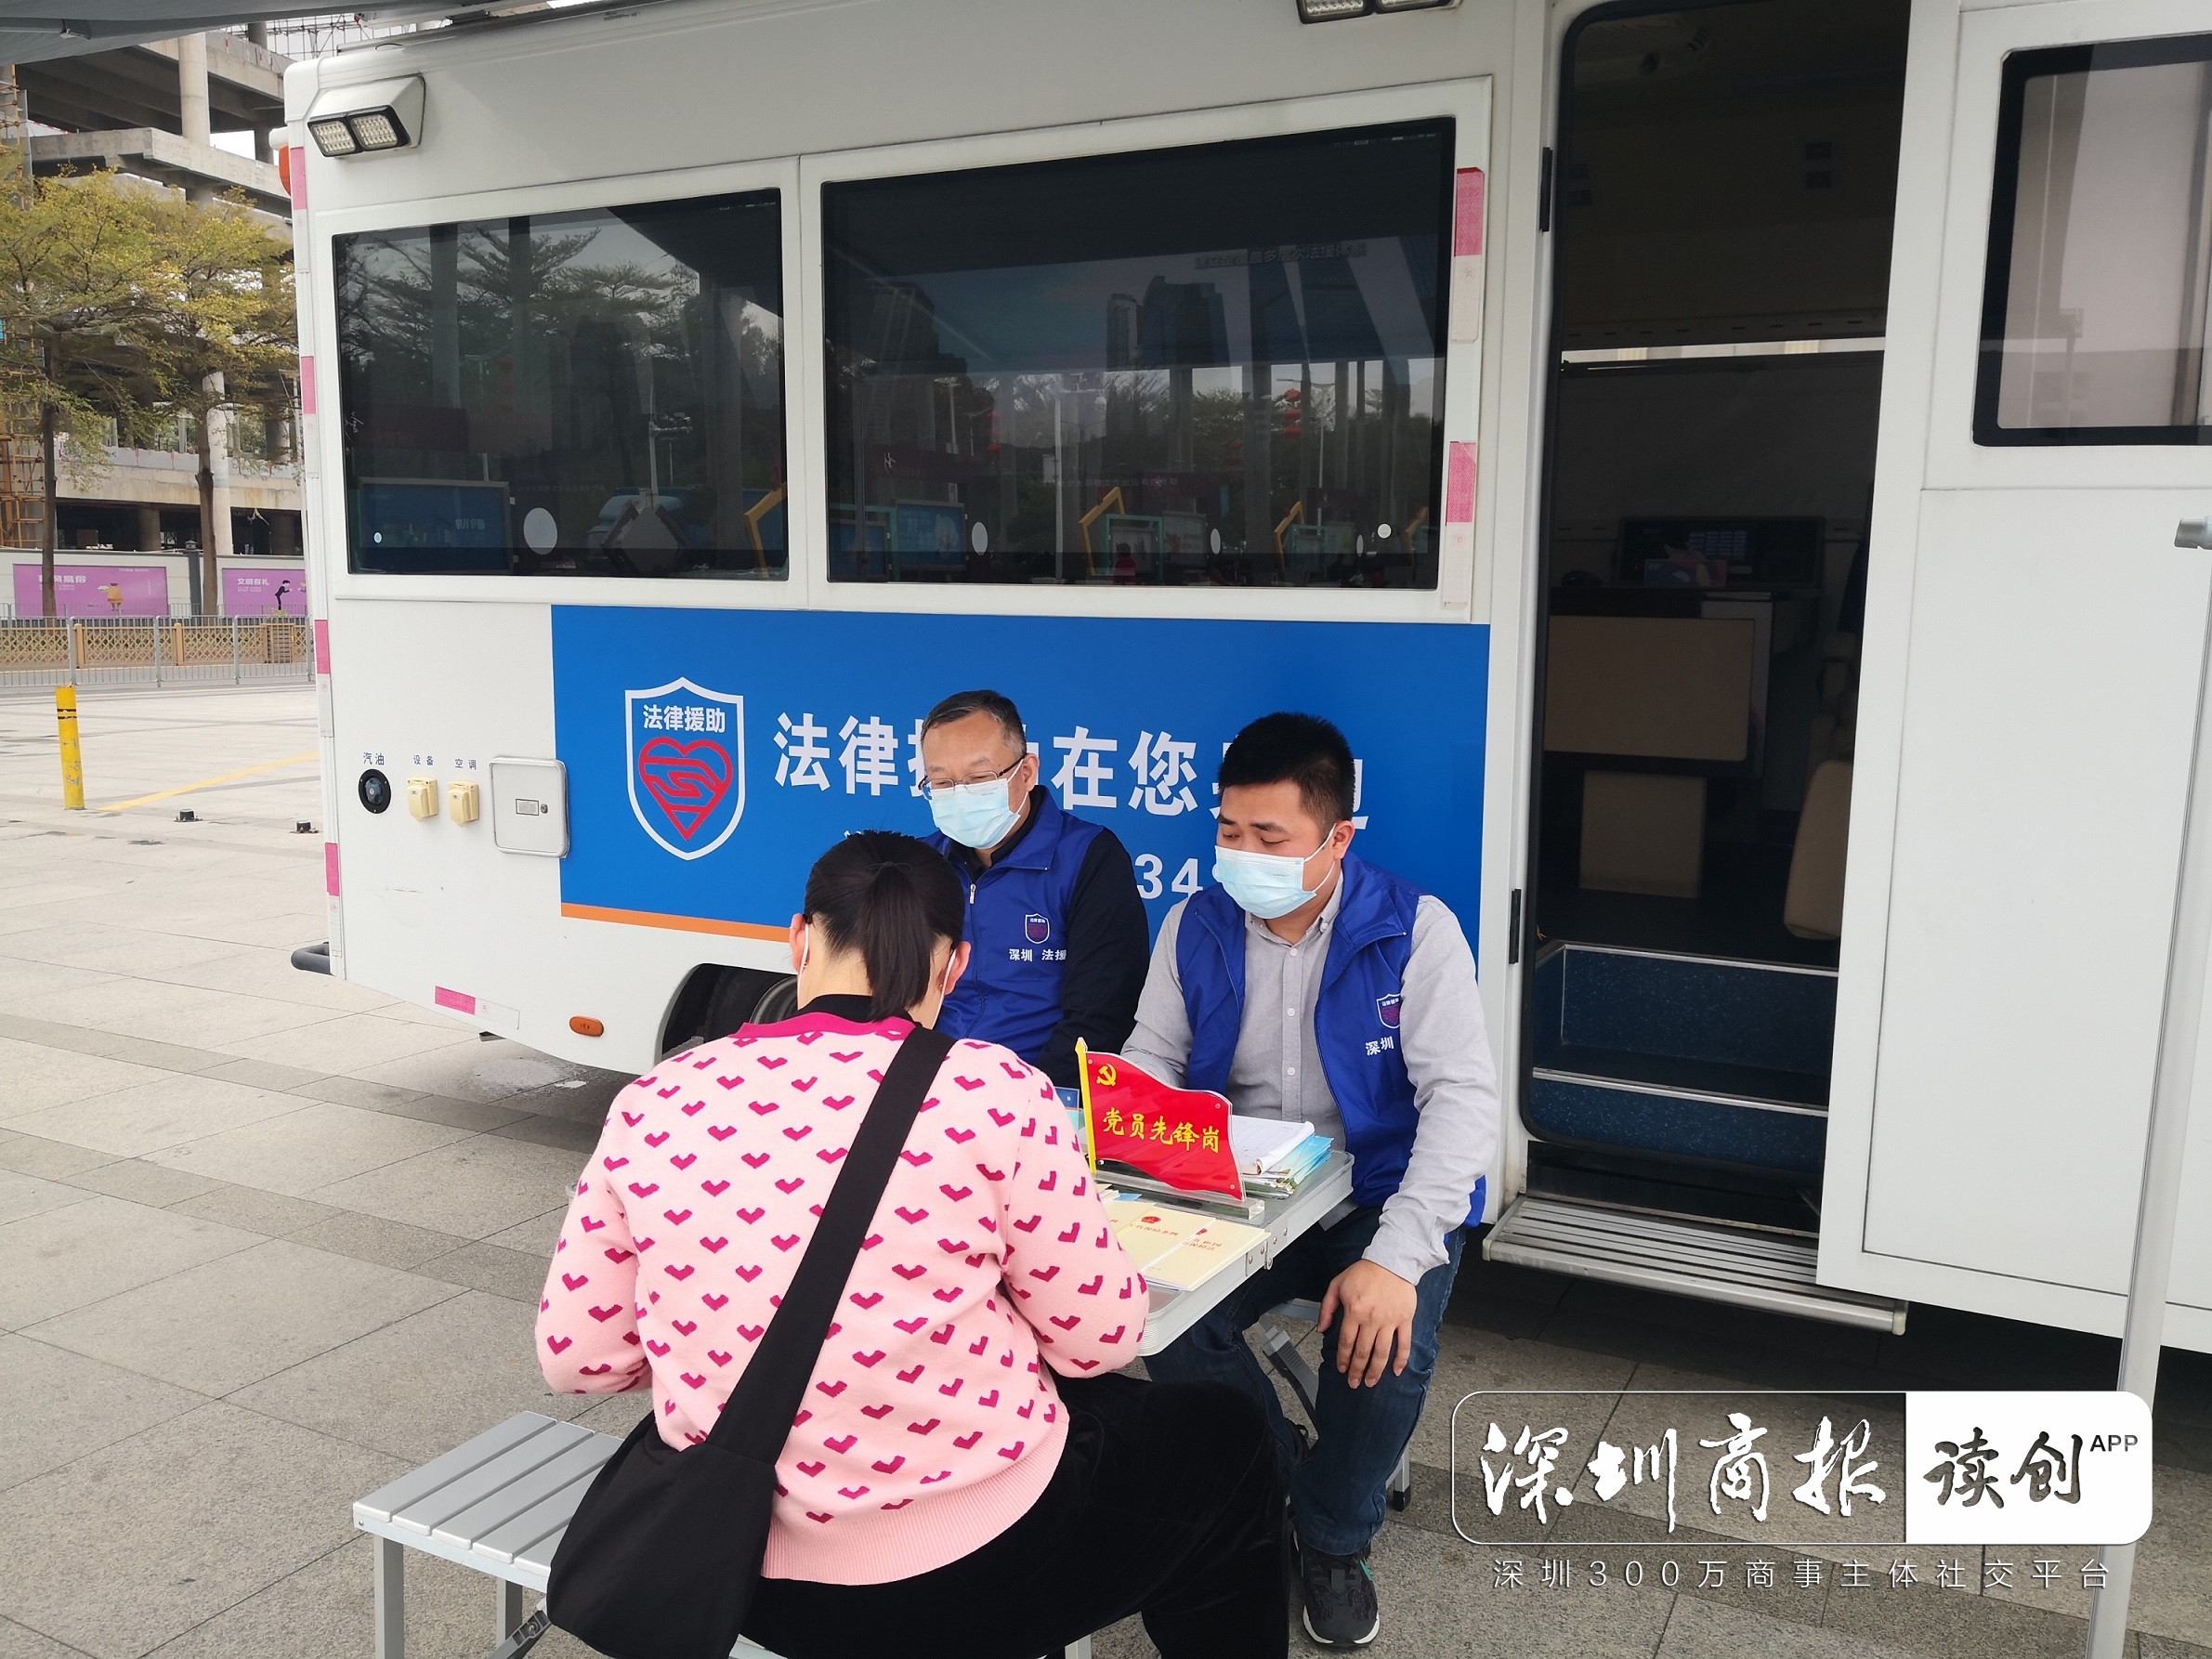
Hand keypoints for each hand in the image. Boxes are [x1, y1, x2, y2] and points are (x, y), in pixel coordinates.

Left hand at [1317, 1259, 1418, 1388]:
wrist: (1391, 1261)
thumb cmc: (1365, 1271)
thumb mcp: (1337, 1284)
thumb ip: (1327, 1307)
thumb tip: (1321, 1328)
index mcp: (1354, 1311)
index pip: (1346, 1343)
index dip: (1343, 1359)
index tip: (1342, 1369)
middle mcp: (1372, 1319)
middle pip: (1362, 1352)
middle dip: (1357, 1370)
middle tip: (1354, 1382)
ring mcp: (1390, 1321)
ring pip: (1382, 1353)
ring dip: (1375, 1371)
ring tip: (1371, 1382)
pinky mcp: (1405, 1320)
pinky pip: (1404, 1344)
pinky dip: (1401, 1360)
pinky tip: (1396, 1371)